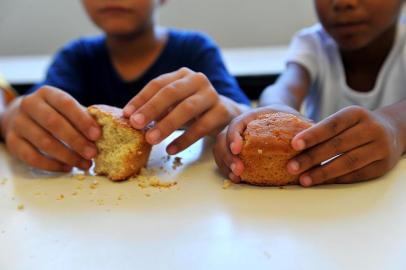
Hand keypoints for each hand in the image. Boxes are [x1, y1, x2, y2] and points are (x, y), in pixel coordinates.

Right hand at [1, 86, 100, 171]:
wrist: (21, 117)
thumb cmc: (55, 114)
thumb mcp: (68, 109)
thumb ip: (85, 117)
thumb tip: (110, 129)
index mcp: (47, 93)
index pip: (66, 104)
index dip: (82, 120)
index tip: (97, 135)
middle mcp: (30, 105)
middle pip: (53, 123)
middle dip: (76, 140)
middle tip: (93, 154)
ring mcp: (18, 123)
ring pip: (43, 142)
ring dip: (67, 156)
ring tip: (84, 164)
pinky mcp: (12, 142)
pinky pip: (32, 157)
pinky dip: (52, 165)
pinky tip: (67, 168)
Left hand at [123, 67, 246, 153]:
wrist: (225, 114)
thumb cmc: (193, 109)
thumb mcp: (174, 104)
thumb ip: (157, 108)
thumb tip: (131, 119)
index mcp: (182, 75)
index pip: (158, 84)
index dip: (141, 99)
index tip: (126, 114)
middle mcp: (197, 80)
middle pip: (171, 93)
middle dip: (151, 109)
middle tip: (135, 125)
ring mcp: (212, 94)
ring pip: (187, 108)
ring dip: (167, 125)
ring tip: (151, 139)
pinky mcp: (222, 111)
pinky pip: (202, 126)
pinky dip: (185, 139)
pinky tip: (171, 149)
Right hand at [213, 105, 300, 181]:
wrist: (276, 115)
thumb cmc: (285, 117)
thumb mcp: (294, 117)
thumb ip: (303, 125)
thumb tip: (315, 137)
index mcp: (251, 116)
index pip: (237, 123)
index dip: (234, 136)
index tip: (238, 149)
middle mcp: (238, 127)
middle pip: (223, 139)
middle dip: (228, 156)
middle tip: (238, 171)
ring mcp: (233, 138)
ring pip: (220, 150)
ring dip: (225, 164)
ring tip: (236, 178)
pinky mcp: (233, 150)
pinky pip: (223, 158)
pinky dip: (226, 169)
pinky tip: (236, 179)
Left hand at [286, 106, 403, 185]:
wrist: (393, 131)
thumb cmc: (356, 126)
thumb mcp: (345, 119)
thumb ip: (324, 130)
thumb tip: (291, 146)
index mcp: (356, 114)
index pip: (332, 124)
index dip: (312, 135)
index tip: (293, 144)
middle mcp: (371, 129)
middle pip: (338, 145)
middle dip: (312, 157)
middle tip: (291, 167)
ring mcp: (379, 148)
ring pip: (348, 162)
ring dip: (323, 173)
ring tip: (303, 179)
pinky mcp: (383, 166)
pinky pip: (357, 175)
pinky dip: (337, 179)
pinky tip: (321, 182)